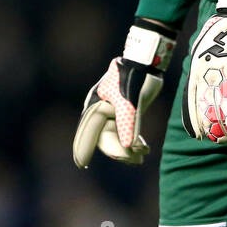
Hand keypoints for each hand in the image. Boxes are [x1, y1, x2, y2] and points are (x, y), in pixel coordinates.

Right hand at [72, 19, 178, 167]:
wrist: (145, 64)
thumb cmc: (133, 79)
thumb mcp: (130, 102)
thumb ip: (128, 124)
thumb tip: (129, 146)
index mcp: (95, 107)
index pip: (87, 132)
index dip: (83, 147)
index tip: (81, 162)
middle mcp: (100, 111)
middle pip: (104, 138)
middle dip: (118, 151)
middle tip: (134, 160)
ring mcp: (112, 112)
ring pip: (115, 137)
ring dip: (127, 148)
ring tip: (142, 155)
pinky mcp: (123, 113)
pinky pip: (124, 132)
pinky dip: (133, 141)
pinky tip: (144, 147)